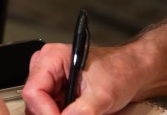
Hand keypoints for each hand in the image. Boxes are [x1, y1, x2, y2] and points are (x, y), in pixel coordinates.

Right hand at [22, 43, 138, 114]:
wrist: (132, 72)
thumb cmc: (119, 71)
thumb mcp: (103, 94)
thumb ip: (83, 111)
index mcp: (51, 58)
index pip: (33, 91)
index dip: (45, 112)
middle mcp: (45, 67)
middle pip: (34, 101)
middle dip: (50, 114)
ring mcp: (50, 80)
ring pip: (39, 108)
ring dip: (55, 114)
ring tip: (78, 114)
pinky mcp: (56, 92)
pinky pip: (50, 110)